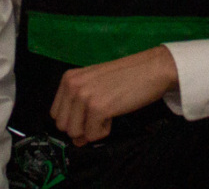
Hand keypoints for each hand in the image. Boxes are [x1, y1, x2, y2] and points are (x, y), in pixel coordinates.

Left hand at [49, 45, 179, 144]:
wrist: (151, 69)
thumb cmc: (126, 77)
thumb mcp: (96, 87)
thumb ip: (80, 110)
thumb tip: (76, 141)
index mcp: (69, 78)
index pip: (56, 114)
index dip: (73, 120)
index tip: (90, 113)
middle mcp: (72, 85)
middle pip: (63, 127)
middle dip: (82, 128)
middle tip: (101, 114)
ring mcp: (84, 96)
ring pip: (75, 134)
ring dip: (93, 130)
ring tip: (108, 113)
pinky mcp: (98, 108)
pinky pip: (92, 135)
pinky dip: (105, 131)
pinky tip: (115, 113)